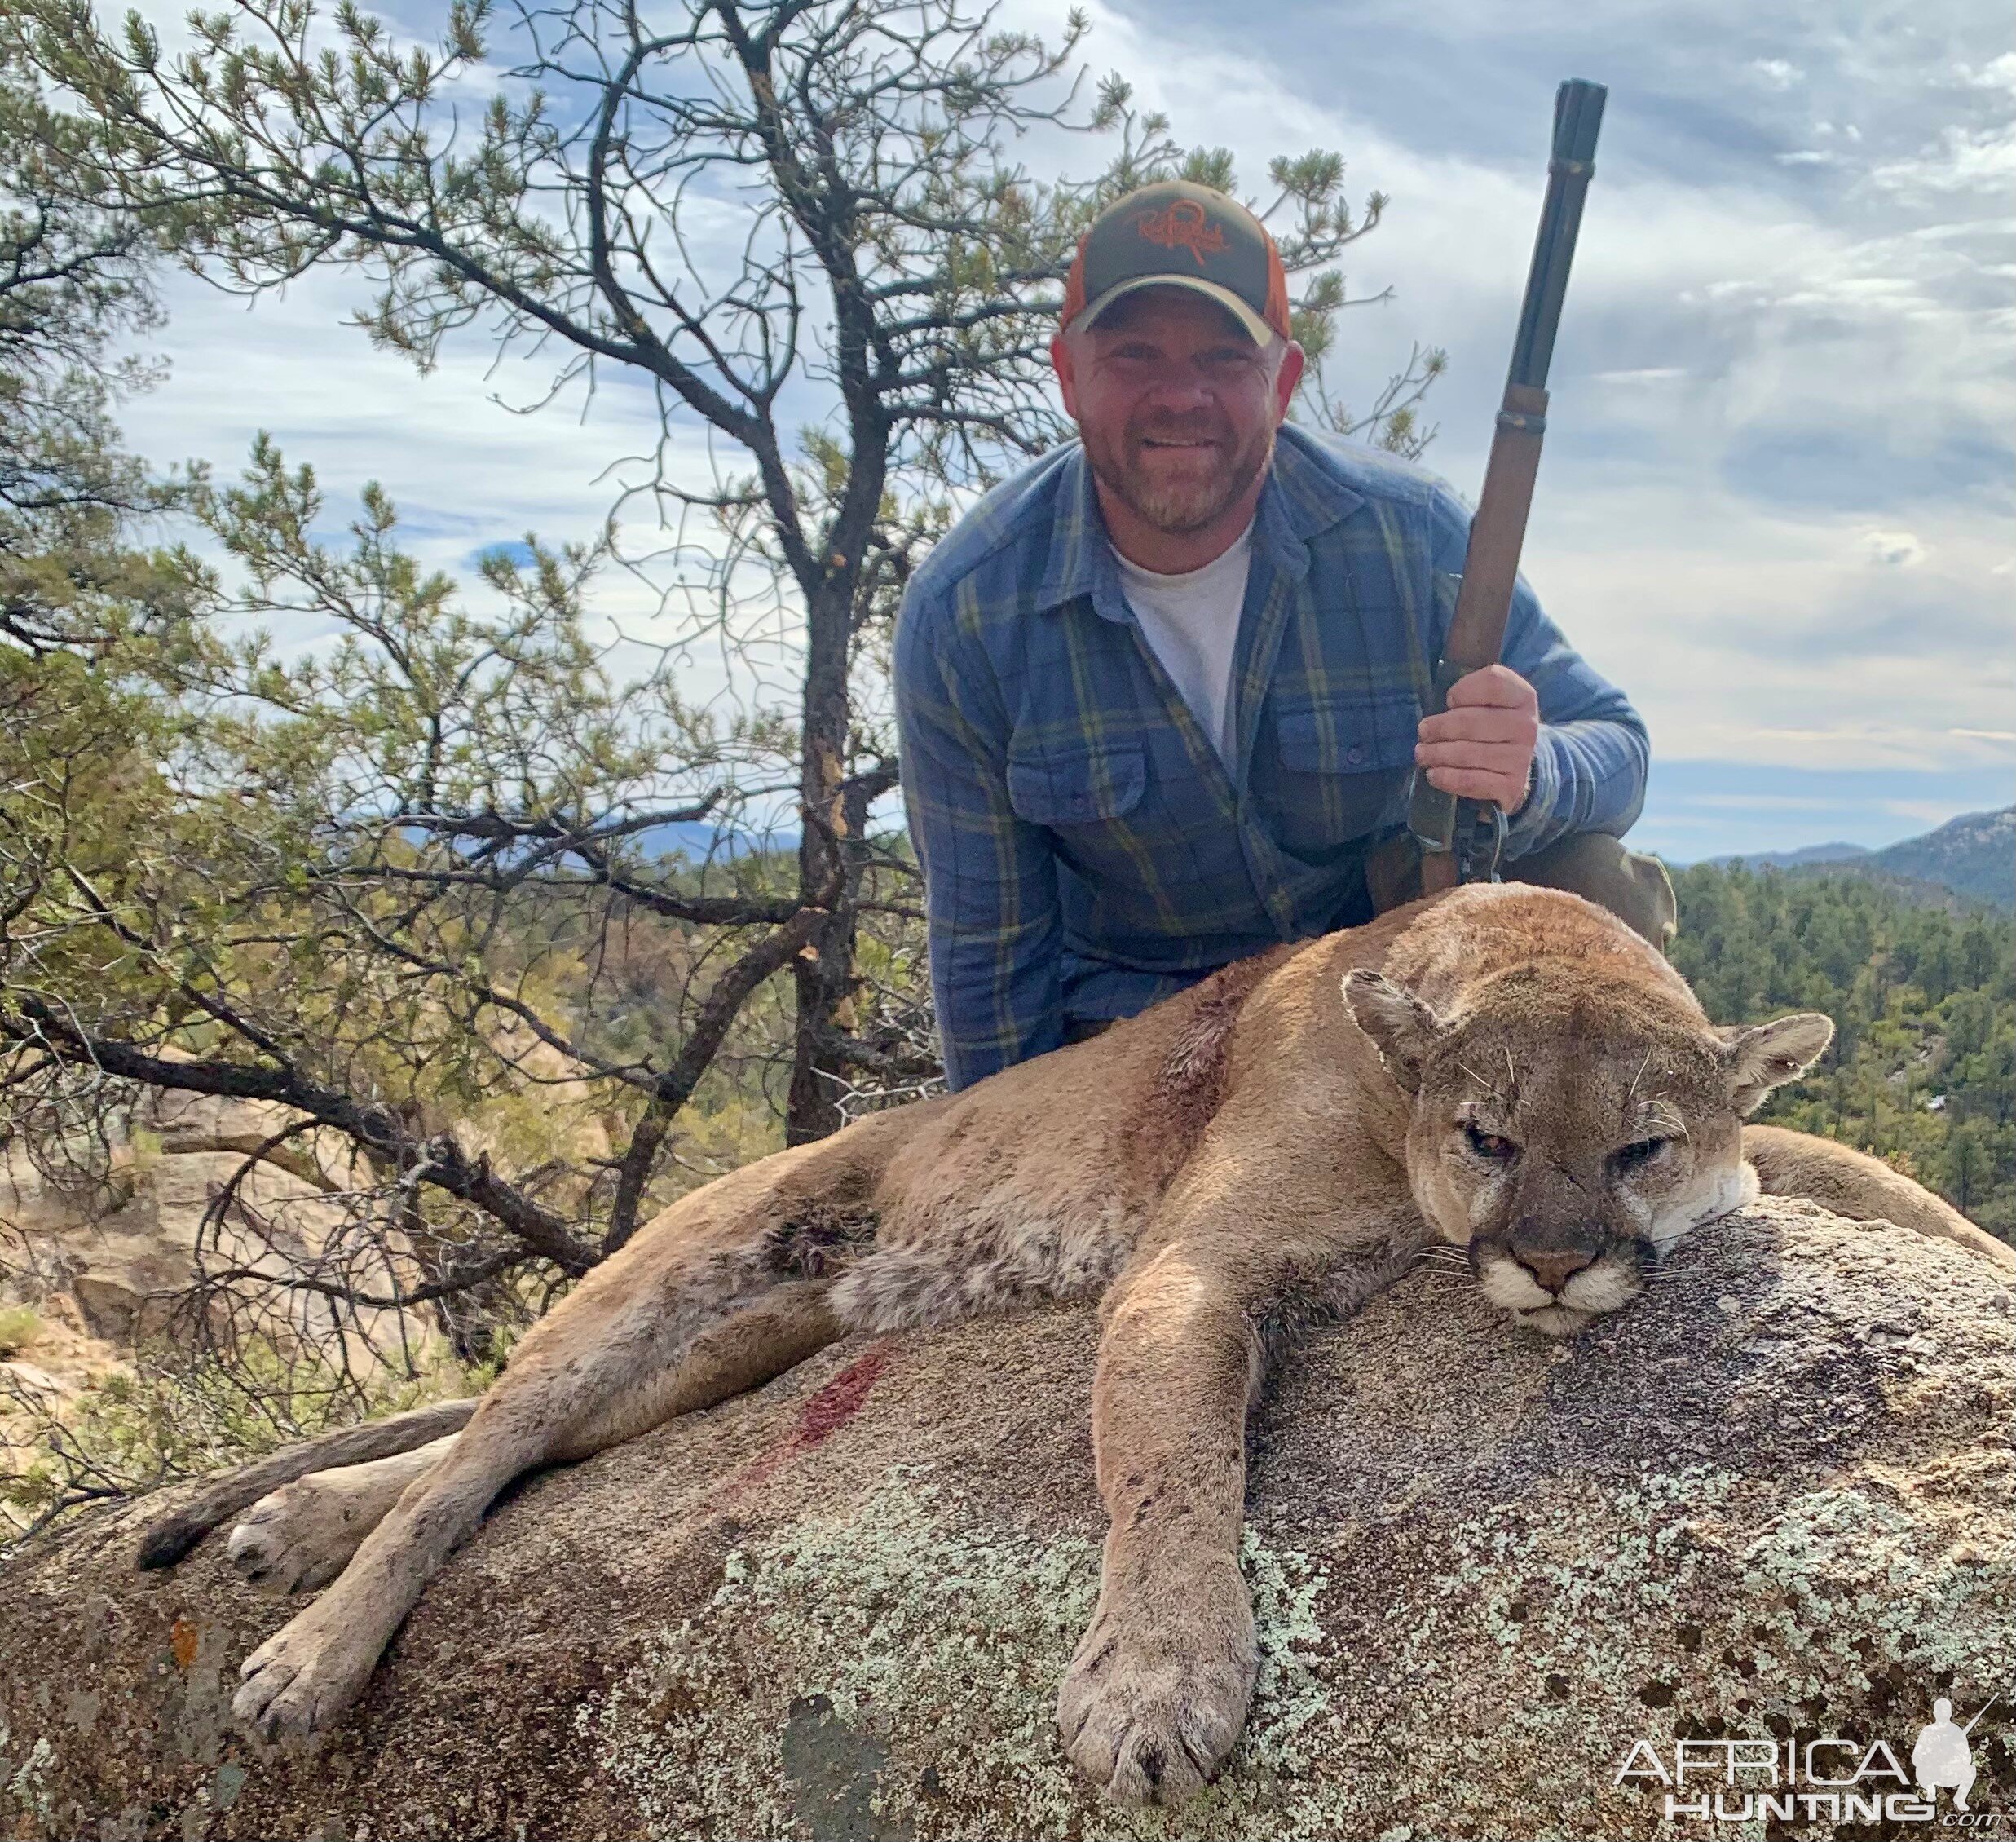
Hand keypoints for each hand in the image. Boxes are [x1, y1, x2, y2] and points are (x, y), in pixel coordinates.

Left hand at [1415, 664, 1539, 811]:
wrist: (1511, 764)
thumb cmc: (1489, 724)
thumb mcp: (1487, 699)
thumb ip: (1470, 691)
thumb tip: (1449, 703)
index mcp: (1523, 697)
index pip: (1492, 683)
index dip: (1464, 690)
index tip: (1449, 701)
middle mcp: (1526, 726)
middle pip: (1472, 721)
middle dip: (1440, 727)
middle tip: (1422, 733)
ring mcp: (1521, 757)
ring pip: (1468, 753)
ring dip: (1437, 754)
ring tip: (1421, 754)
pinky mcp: (1511, 785)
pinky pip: (1472, 781)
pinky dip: (1447, 778)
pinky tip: (1433, 774)